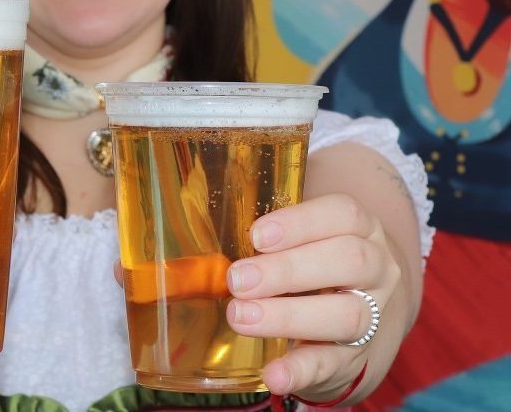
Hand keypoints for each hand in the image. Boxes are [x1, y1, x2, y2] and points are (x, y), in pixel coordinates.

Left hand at [226, 193, 401, 402]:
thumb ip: (271, 240)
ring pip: (346, 314)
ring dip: (288, 316)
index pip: (343, 214)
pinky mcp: (354, 358)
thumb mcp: (309, 240)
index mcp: (362, 229)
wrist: (364, 316)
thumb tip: (211, 252)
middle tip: (238, 281)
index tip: (257, 237)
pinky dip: (300, 371)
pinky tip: (272, 375)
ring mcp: (372, 316)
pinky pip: (332, 365)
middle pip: (348, 261)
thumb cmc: (319, 264)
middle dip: (287, 270)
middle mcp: (377, 269)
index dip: (299, 223)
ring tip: (241, 317)